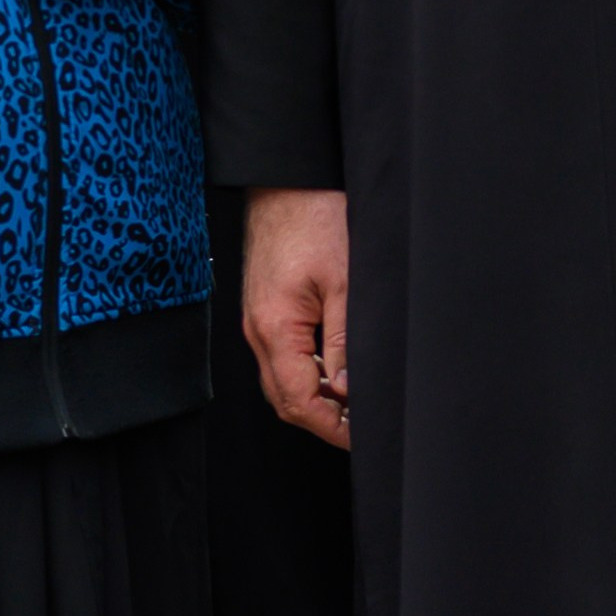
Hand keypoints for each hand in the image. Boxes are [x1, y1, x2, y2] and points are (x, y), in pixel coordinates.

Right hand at [243, 186, 350, 451]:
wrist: (286, 178)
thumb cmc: (315, 218)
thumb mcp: (345, 282)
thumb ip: (345, 341)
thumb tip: (348, 389)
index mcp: (275, 327)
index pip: (298, 401)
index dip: (330, 426)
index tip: (359, 436)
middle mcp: (257, 328)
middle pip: (284, 397)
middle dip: (321, 418)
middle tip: (359, 426)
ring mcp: (256, 318)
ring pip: (281, 379)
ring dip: (313, 396)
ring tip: (352, 401)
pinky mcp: (263, 307)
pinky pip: (280, 355)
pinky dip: (305, 371)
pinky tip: (333, 368)